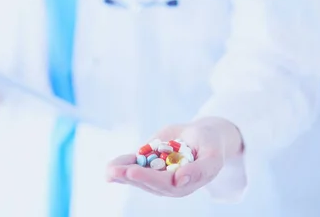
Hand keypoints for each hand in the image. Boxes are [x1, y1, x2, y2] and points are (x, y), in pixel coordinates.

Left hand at [106, 117, 242, 197]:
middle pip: (147, 182)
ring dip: (121, 173)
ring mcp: (158, 175)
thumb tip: (178, 180)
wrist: (202, 135)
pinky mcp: (150, 165)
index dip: (148, 178)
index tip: (133, 171)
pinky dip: (122, 164)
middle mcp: (169, 183)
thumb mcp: (211, 156)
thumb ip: (199, 170)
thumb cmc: (210, 145)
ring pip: (138, 176)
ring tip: (108, 170)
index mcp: (185, 184)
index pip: (165, 183)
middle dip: (129, 176)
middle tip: (113, 171)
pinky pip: (134, 165)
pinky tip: (109, 167)